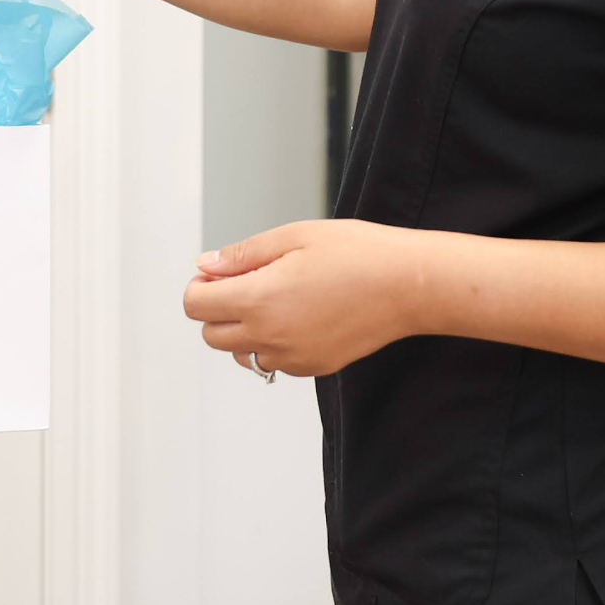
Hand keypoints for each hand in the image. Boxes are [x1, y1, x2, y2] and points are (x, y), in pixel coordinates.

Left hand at [182, 219, 423, 376]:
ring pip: (241, 353)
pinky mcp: (314, 367)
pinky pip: (273, 362)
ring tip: (272, 299)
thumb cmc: (356, 253)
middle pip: (211, 334)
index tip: (220, 273)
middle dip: (216, 308)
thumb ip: (242, 255)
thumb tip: (205, 265)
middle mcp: (271, 336)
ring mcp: (293, 357)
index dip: (201, 286)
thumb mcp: (292, 237)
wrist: (408, 286)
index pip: (196, 307)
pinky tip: (296, 315)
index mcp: (259, 300)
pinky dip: (271, 343)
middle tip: (244, 281)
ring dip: (241, 329)